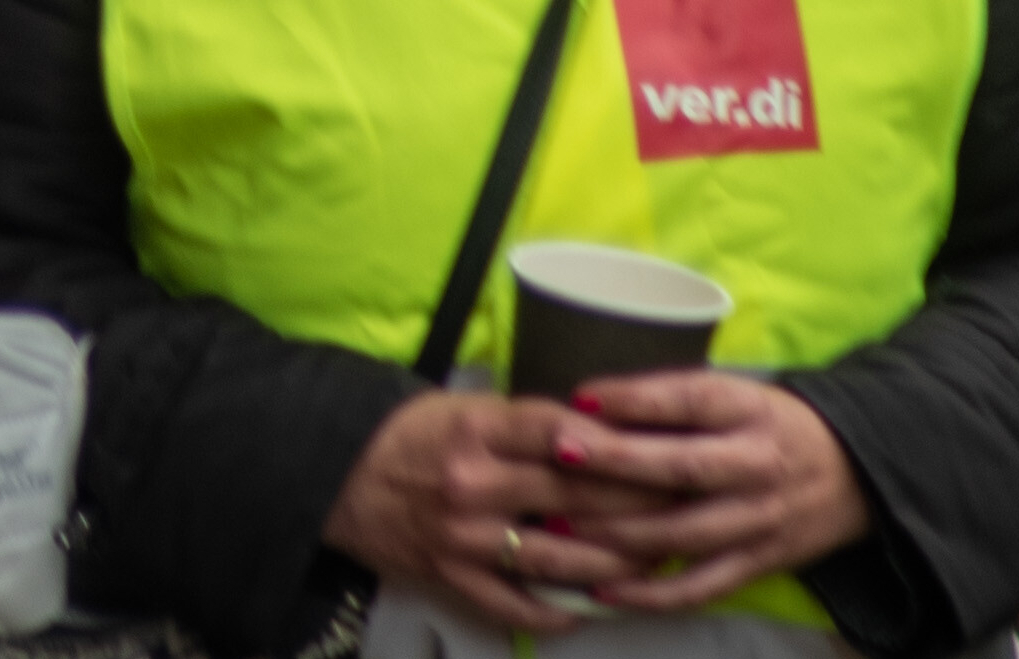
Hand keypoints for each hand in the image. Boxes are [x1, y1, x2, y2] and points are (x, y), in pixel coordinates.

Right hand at [318, 389, 638, 633]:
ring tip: (657, 560)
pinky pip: (518, 603)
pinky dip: (561, 610)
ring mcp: (464, 537)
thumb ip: (525, 425)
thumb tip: (600, 437)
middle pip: (575, 498)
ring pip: (561, 559)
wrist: (332, 473)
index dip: (619, 446)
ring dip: (615, 564)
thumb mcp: (462, 408)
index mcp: (477, 429)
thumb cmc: (408, 434)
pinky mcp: (452, 576)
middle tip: (685, 506)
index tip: (664, 453)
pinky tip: (596, 607)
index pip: (563, 434)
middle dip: (639, 506)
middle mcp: (474, 484)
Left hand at [541, 369, 870, 612]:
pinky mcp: (761, 563)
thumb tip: (588, 406)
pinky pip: (701, 585)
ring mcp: (759, 519)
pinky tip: (604, 589)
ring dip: (622, 533)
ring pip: (686, 533)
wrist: (855, 472)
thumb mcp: (734, 396)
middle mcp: (756, 465)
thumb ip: (674, 402)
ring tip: (565, 526)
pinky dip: (652, 594)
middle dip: (618, 462)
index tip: (582, 397)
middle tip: (560, 455)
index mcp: (748, 410)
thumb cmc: (770, 425)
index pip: (688, 399)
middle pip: (683, 467)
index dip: (635, 398)